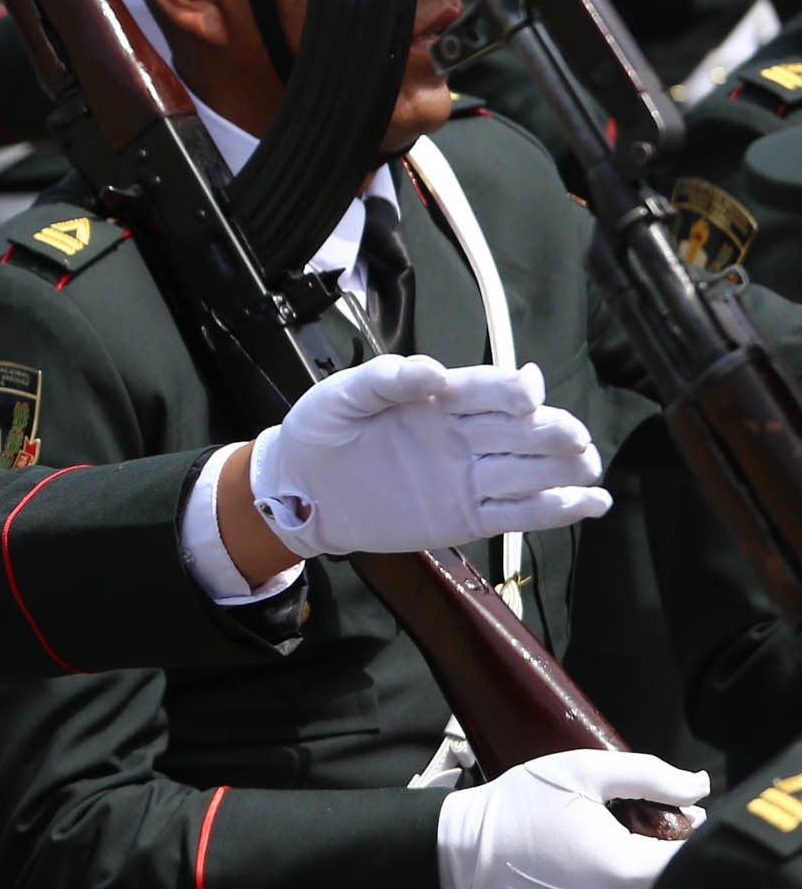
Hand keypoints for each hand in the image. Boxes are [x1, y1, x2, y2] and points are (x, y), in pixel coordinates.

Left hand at [242, 358, 607, 560]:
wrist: (299, 489)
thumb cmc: (320, 432)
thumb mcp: (342, 396)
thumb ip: (386, 379)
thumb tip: (434, 370)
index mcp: (439, 399)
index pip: (487, 389)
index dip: (510, 390)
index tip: (528, 393)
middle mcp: (463, 436)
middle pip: (520, 430)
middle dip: (551, 431)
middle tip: (572, 437)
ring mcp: (468, 478)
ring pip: (529, 472)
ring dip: (564, 469)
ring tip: (589, 465)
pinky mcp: (466, 517)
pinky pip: (518, 514)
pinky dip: (555, 511)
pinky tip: (590, 503)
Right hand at [435, 749, 704, 888]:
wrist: (459, 854)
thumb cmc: (515, 808)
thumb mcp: (578, 771)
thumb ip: (648, 774)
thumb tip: (697, 785)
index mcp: (626, 870)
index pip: (692, 860)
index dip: (690, 835)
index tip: (672, 816)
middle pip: (672, 887)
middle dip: (662, 857)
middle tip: (631, 828)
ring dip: (636, 883)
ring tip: (600, 852)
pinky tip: (580, 880)